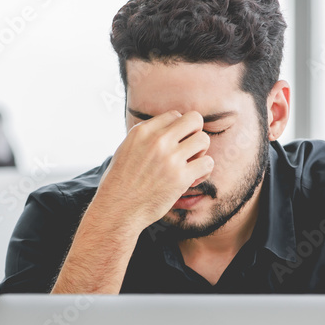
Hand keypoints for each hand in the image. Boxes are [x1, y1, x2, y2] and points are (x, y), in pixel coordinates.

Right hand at [95, 110, 214, 231]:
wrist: (117, 209)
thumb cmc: (120, 183)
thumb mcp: (125, 149)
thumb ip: (145, 137)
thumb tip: (165, 129)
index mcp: (143, 131)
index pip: (174, 115)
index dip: (178, 130)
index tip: (174, 144)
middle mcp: (157, 140)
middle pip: (194, 119)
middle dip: (195, 133)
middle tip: (188, 150)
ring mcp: (170, 158)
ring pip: (204, 139)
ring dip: (201, 152)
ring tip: (190, 165)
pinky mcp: (180, 177)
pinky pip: (208, 163)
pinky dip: (204, 171)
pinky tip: (193, 179)